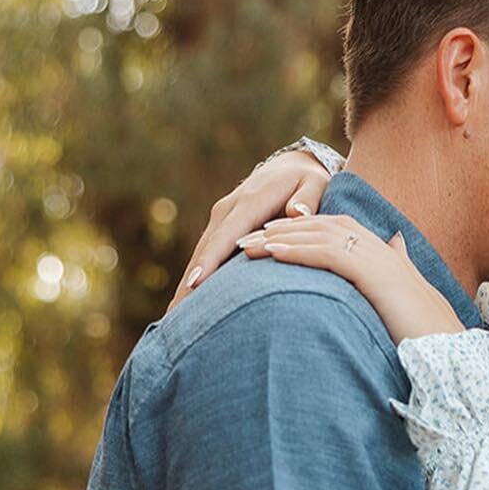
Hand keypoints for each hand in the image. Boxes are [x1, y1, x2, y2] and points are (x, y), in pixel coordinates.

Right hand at [167, 149, 333, 310]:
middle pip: (204, 251)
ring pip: (200, 256)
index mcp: (249, 202)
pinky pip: (205, 256)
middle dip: (189, 283)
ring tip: (173, 320)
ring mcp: (220, 220)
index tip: (196, 283)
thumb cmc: (307, 181)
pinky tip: (186, 306)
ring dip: (185, 286)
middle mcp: (227, 211)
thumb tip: (297, 213)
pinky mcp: (220, 230)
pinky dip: (194, 280)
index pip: (226, 235)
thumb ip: (307, 199)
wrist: (289, 169)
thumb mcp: (315, 184)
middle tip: (175, 317)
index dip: (210, 259)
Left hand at [236, 215, 464, 343]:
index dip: (301, 229)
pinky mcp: (375, 274)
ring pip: (320, 236)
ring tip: (247, 246)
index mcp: (385, 254)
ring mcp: (379, 258)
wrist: (450, 351)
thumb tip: (395, 243)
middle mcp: (381, 249)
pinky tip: (272, 253)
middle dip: (282, 230)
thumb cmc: (426, 333)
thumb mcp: (404, 297)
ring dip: (280, 238)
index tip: (269, 237)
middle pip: (322, 226)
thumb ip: (395, 268)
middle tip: (245, 239)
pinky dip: (298, 250)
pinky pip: (329, 254)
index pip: (335, 229)